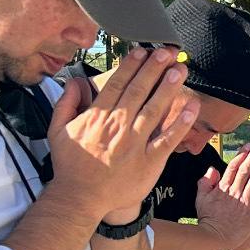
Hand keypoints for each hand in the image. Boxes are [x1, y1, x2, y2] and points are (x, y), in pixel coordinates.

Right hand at [48, 46, 198, 222]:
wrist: (79, 198)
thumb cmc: (70, 165)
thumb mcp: (57, 130)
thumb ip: (65, 103)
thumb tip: (74, 81)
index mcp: (97, 116)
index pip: (118, 84)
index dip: (132, 66)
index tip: (143, 51)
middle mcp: (117, 126)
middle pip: (139, 91)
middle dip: (154, 69)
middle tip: (166, 51)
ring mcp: (134, 144)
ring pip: (154, 111)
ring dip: (168, 89)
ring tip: (180, 70)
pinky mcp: (148, 162)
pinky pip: (167, 140)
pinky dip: (180, 124)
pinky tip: (191, 108)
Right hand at [195, 142, 249, 249]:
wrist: (215, 238)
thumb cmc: (208, 219)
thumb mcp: (201, 199)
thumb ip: (205, 183)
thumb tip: (212, 169)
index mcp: (222, 188)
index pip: (233, 167)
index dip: (242, 156)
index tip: (249, 147)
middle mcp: (234, 193)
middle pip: (246, 170)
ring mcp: (244, 203)